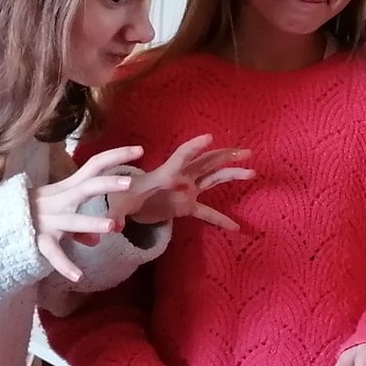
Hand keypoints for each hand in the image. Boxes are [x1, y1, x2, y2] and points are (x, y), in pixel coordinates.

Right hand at [31, 147, 142, 281]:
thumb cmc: (33, 214)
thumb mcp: (60, 213)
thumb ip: (82, 226)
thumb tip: (102, 237)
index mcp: (68, 188)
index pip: (94, 165)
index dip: (116, 156)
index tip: (141, 149)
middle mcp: (59, 200)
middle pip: (86, 187)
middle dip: (107, 183)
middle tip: (131, 181)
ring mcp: (49, 220)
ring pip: (72, 219)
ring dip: (92, 221)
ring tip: (113, 226)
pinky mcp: (38, 240)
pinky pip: (52, 252)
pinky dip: (64, 265)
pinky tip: (78, 276)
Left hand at [116, 134, 253, 230]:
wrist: (124, 202)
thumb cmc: (120, 198)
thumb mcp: (116, 206)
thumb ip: (114, 215)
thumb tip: (113, 226)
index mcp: (165, 175)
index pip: (180, 158)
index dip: (193, 148)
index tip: (209, 138)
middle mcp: (180, 179)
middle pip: (206, 163)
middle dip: (225, 156)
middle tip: (246, 151)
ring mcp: (186, 191)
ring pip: (214, 179)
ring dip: (232, 174)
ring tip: (252, 171)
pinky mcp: (187, 206)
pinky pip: (208, 212)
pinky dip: (221, 219)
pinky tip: (237, 227)